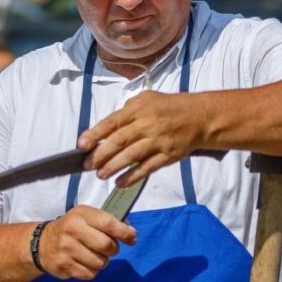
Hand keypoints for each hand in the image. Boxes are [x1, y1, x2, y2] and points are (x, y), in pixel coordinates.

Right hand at [38, 205, 136, 279]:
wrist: (42, 243)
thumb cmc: (72, 228)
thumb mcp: (86, 216)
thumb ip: (108, 221)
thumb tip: (130, 232)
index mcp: (80, 215)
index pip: (108, 223)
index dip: (124, 232)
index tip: (131, 237)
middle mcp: (71, 231)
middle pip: (107, 245)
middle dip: (114, 249)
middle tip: (110, 248)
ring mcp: (66, 250)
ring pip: (100, 263)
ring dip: (103, 261)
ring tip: (94, 255)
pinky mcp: (64, 266)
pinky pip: (90, 274)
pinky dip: (92, 271)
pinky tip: (84, 262)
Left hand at [77, 90, 207, 186]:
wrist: (199, 117)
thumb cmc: (169, 107)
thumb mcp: (147, 99)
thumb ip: (127, 111)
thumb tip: (106, 127)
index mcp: (138, 109)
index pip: (111, 122)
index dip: (95, 134)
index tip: (82, 145)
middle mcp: (147, 124)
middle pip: (118, 141)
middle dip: (100, 155)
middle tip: (87, 165)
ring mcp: (158, 141)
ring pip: (131, 156)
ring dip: (113, 167)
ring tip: (100, 175)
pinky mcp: (168, 155)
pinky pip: (147, 168)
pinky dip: (132, 177)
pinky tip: (119, 183)